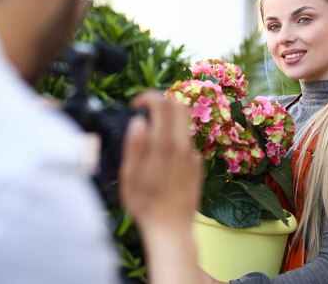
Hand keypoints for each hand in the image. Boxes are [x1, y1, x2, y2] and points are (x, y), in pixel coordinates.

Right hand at [119, 90, 203, 283]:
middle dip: (161, 101)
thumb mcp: (130, 175)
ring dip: (168, 121)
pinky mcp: (198, 166)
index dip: (147, 97)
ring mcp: (193, 155)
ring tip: (151, 136)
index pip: (162, 102)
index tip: (135, 106)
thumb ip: (134, 145)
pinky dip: (174, 140)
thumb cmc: (145, 204)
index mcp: (164, 144)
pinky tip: (163, 159)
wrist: (171, 229)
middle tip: (146, 111)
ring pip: (184, 124)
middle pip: (179, 105)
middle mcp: (182, 146)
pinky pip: (187, 143)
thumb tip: (138, 121)